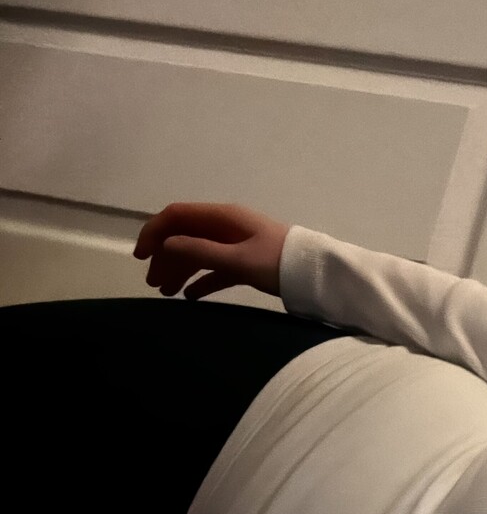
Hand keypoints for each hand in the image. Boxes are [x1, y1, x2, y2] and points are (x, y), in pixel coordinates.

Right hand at [133, 201, 289, 300]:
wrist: (319, 275)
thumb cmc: (279, 263)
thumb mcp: (237, 259)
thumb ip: (201, 251)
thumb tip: (166, 246)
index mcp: (223, 217)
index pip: (177, 216)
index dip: (155, 232)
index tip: (140, 257)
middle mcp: (227, 227)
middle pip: (185, 236)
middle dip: (165, 256)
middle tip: (153, 283)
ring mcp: (237, 245)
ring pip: (199, 254)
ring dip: (180, 270)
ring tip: (167, 293)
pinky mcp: (247, 264)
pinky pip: (216, 269)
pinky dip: (201, 281)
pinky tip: (190, 297)